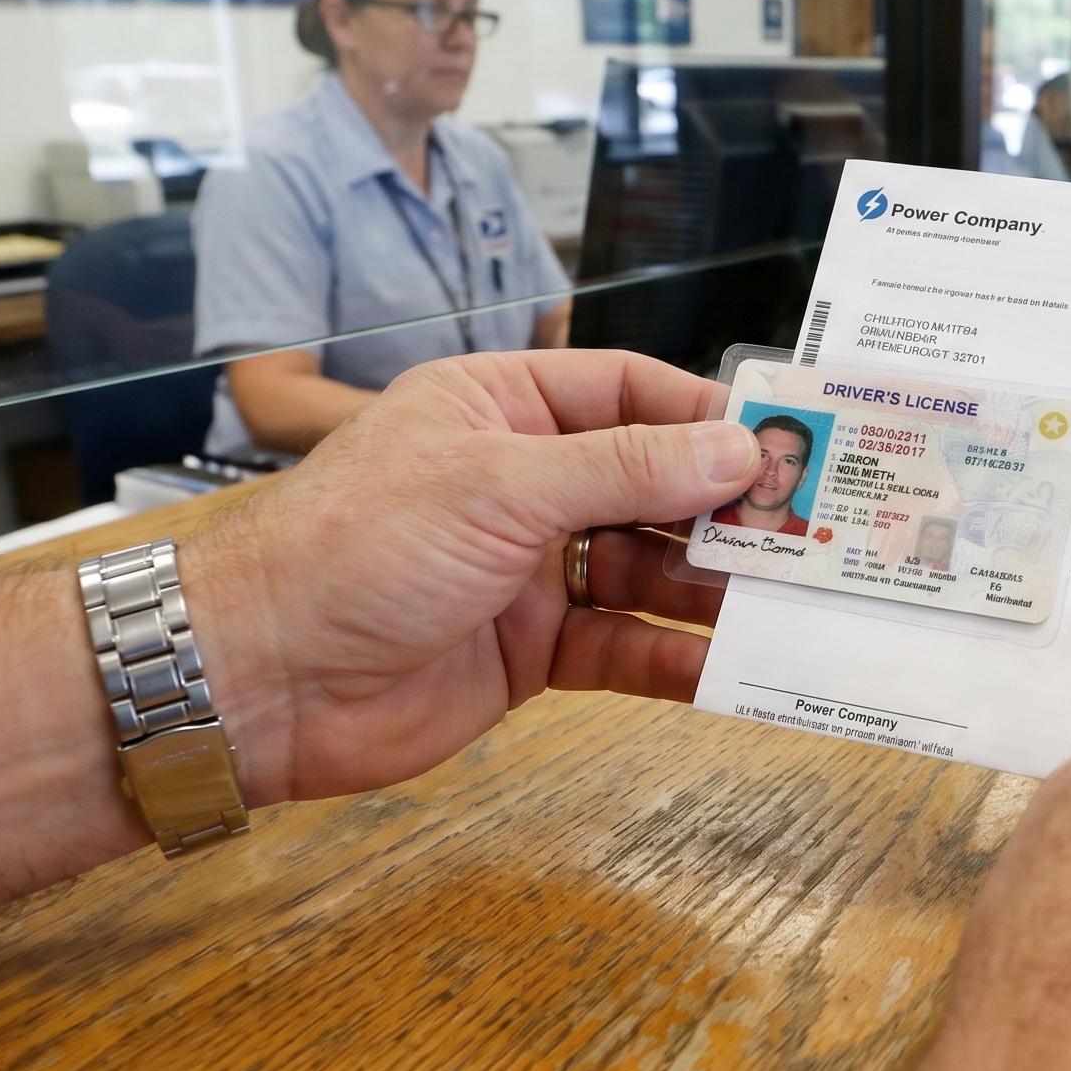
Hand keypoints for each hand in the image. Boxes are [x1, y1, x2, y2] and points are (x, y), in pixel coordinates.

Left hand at [185, 350, 755, 803]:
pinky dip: (674, 658)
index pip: (630, 392)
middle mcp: (521, 483)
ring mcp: (528, 570)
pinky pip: (621, 647)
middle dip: (726, 509)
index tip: (786, 442)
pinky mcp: (529, 653)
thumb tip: (733, 447)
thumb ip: (626, 468)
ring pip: (647, 570)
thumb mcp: (500, 484)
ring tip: (789, 600)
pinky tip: (727, 667)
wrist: (262, 678)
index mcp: (502, 408)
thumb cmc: (354, 549)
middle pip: (653, 485)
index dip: (708, 416)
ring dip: (713, 587)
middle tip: (808, 530)